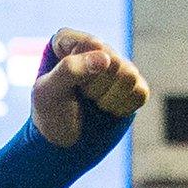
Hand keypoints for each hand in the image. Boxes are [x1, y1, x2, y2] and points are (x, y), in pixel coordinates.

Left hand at [31, 28, 149, 147]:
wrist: (64, 146)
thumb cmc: (50, 115)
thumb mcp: (47, 93)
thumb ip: (70, 70)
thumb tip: (105, 58)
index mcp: (68, 41)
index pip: (90, 44)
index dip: (79, 70)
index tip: (65, 83)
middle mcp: (95, 49)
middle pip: (113, 60)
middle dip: (93, 86)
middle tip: (79, 96)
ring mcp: (117, 66)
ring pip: (129, 75)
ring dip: (106, 99)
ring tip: (92, 103)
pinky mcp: (133, 86)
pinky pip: (140, 92)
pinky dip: (121, 108)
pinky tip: (106, 110)